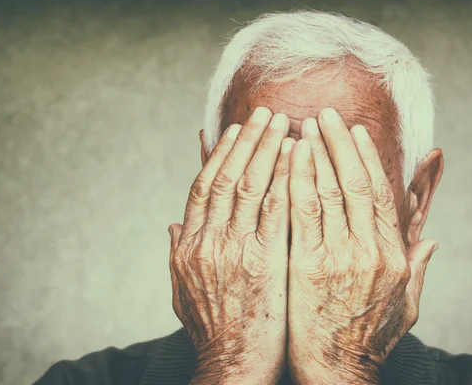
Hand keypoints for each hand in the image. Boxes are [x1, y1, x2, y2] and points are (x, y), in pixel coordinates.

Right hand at [168, 107, 294, 384]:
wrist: (232, 366)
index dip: (220, 154)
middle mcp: (208, 241)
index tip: (235, 130)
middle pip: (228, 176)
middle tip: (265, 112)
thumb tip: (173, 223)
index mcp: (189, 245)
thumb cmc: (213, 330)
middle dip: (248, 141)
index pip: (204, 186)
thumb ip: (177, 252)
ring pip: (251, 186)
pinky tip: (299, 159)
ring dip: (268, 150)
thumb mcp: (183, 291)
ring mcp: (235, 250)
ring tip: (283, 123)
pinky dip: (287, 180)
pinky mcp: (265, 262)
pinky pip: (277, 211)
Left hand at [287, 108, 438, 383]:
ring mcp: (338, 257)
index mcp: (391, 255)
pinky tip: (286, 158)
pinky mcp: (306, 266)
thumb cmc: (366, 338)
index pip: (378, 192)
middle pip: (354, 182)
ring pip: (326, 190)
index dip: (364, 157)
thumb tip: (433, 242)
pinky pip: (299, 212)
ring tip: (301, 126)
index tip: (353, 132)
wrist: (336, 372)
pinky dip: (294, 180)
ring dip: (314, 153)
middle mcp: (368, 250)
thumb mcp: (404, 306)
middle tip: (323, 114)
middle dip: (337, 143)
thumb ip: (417, 269)